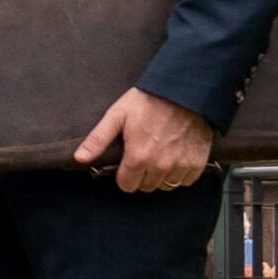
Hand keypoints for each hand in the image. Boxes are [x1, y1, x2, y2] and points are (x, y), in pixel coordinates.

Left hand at [77, 86, 214, 195]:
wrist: (183, 92)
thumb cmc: (148, 101)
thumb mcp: (117, 115)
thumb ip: (98, 140)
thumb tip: (80, 158)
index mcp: (138, 157)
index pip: (127, 185)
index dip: (124, 175)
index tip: (126, 163)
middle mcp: (160, 166)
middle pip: (146, 186)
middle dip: (141, 175)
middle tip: (142, 156)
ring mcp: (180, 166)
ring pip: (165, 185)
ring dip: (160, 176)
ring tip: (158, 156)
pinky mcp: (197, 163)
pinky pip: (185, 181)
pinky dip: (180, 173)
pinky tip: (175, 158)